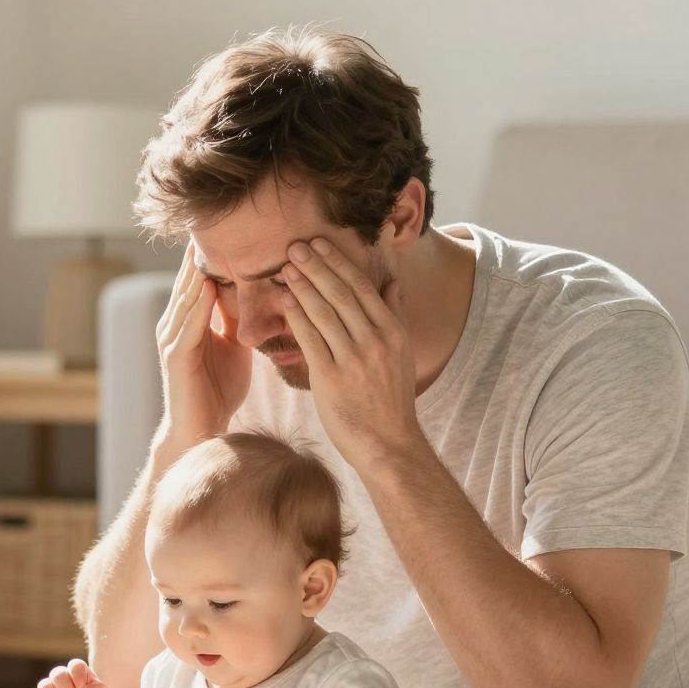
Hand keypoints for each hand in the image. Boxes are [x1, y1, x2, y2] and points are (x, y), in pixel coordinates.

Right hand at [155, 241, 252, 451]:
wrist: (202, 432)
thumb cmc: (219, 392)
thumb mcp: (236, 347)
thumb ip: (240, 320)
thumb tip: (264, 294)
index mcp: (190, 321)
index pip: (200, 278)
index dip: (212, 254)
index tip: (228, 225)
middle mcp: (176, 325)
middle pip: (189, 280)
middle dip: (200, 252)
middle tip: (212, 219)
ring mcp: (172, 339)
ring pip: (186, 297)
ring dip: (197, 270)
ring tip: (207, 242)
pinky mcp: (175, 357)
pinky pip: (188, 325)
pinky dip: (198, 305)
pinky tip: (208, 286)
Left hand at [279, 237, 422, 467]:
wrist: (388, 443)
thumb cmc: (391, 399)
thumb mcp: (403, 354)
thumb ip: (395, 316)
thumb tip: (393, 282)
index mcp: (392, 332)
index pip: (362, 287)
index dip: (338, 262)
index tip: (320, 244)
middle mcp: (375, 341)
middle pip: (341, 293)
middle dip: (316, 266)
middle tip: (295, 246)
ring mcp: (353, 359)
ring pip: (324, 313)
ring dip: (303, 286)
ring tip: (286, 268)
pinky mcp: (331, 378)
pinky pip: (311, 339)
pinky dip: (297, 317)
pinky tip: (285, 301)